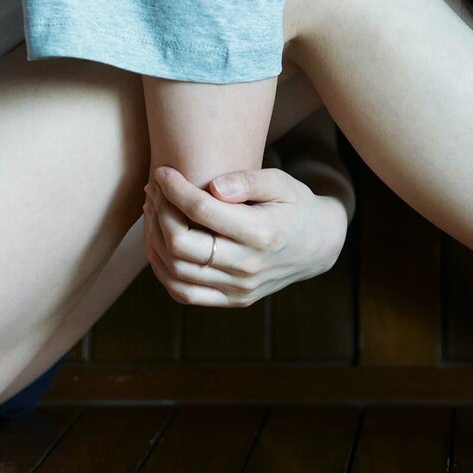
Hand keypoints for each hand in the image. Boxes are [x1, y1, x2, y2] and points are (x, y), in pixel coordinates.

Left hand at [143, 164, 348, 307]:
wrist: (319, 245)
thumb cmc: (296, 205)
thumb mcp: (281, 182)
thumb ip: (248, 181)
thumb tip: (212, 186)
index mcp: (262, 233)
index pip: (203, 212)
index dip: (175, 190)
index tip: (163, 172)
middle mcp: (248, 266)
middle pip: (183, 246)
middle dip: (160, 212)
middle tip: (154, 189)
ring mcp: (240, 289)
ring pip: (177, 272)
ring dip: (155, 239)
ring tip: (152, 210)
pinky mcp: (233, 300)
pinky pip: (184, 293)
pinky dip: (163, 270)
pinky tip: (158, 242)